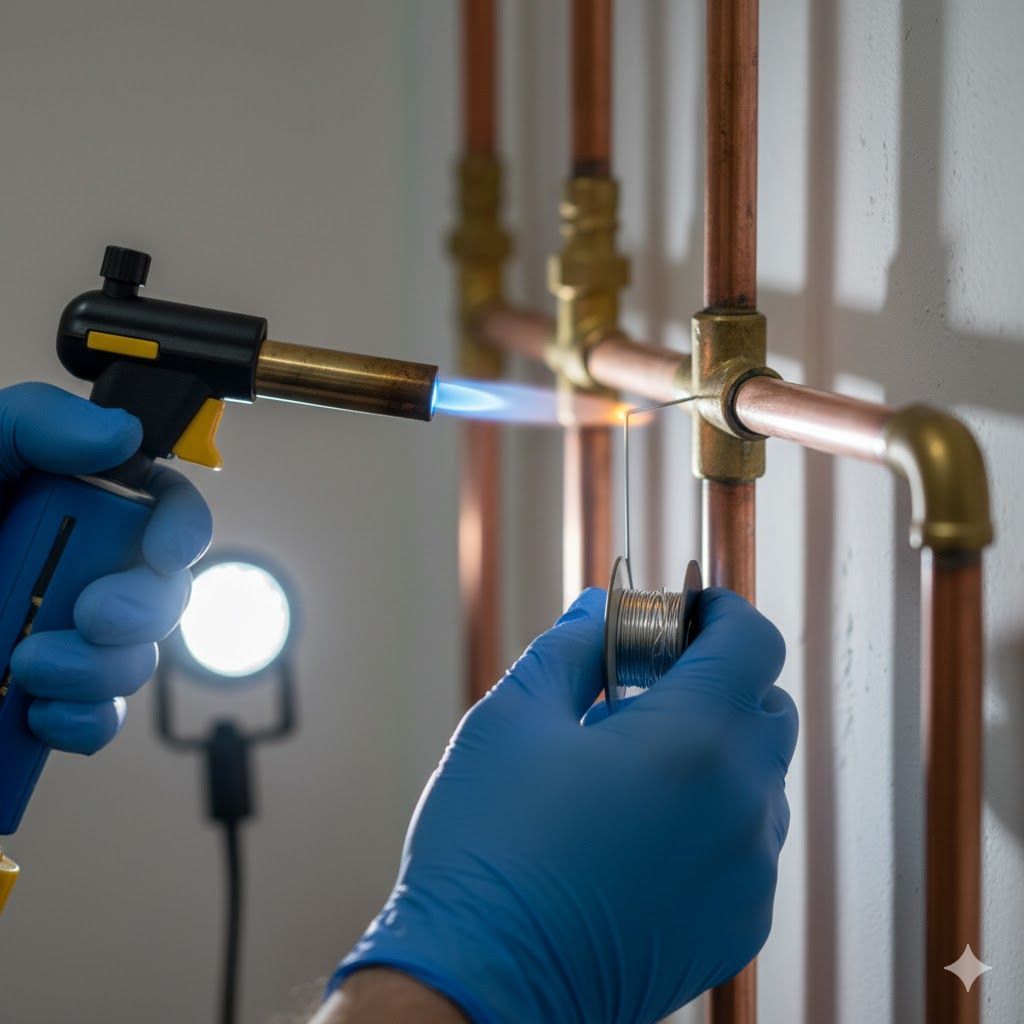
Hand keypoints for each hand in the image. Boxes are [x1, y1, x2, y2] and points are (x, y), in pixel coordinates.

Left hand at [2, 382, 211, 753]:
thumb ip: (33, 424)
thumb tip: (117, 435)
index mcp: (60, 504)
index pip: (161, 504)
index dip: (181, 526)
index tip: (160, 551)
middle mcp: (71, 568)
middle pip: (165, 588)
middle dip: (141, 608)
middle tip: (91, 614)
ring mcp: (62, 636)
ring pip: (138, 659)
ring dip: (98, 668)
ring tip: (29, 665)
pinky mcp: (43, 696)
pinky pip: (100, 718)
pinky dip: (83, 721)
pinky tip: (39, 711)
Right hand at [331, 587, 797, 1023]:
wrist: (482, 989)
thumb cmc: (489, 849)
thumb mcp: (514, 720)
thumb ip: (570, 648)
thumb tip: (600, 611)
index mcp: (695, 740)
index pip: (753, 641)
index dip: (720, 612)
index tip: (683, 612)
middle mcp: (744, 805)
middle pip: (766, 707)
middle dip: (716, 681)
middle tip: (641, 688)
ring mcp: (749, 873)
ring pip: (760, 777)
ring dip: (715, 750)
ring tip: (632, 766)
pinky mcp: (739, 926)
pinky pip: (748, 843)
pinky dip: (712, 816)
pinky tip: (640, 830)